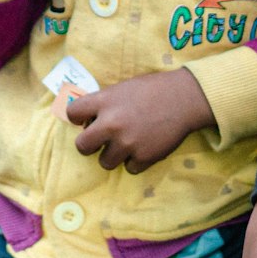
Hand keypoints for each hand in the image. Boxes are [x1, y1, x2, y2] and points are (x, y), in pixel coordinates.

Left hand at [70, 69, 212, 172]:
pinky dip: (136, 160)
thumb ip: (104, 103)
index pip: (72, 114)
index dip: (78, 118)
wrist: (184, 98)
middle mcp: (112, 124)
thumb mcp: (122, 88)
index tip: (86, 121)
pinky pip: (130, 168)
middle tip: (101, 140)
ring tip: (127, 143)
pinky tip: (144, 147)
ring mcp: (127, 143)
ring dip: (114, 155)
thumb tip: (88, 121)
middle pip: (82, 147)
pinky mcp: (144, 157)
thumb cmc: (152, 89)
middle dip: (89, 144)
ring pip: (105, 162)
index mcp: (104, 102)